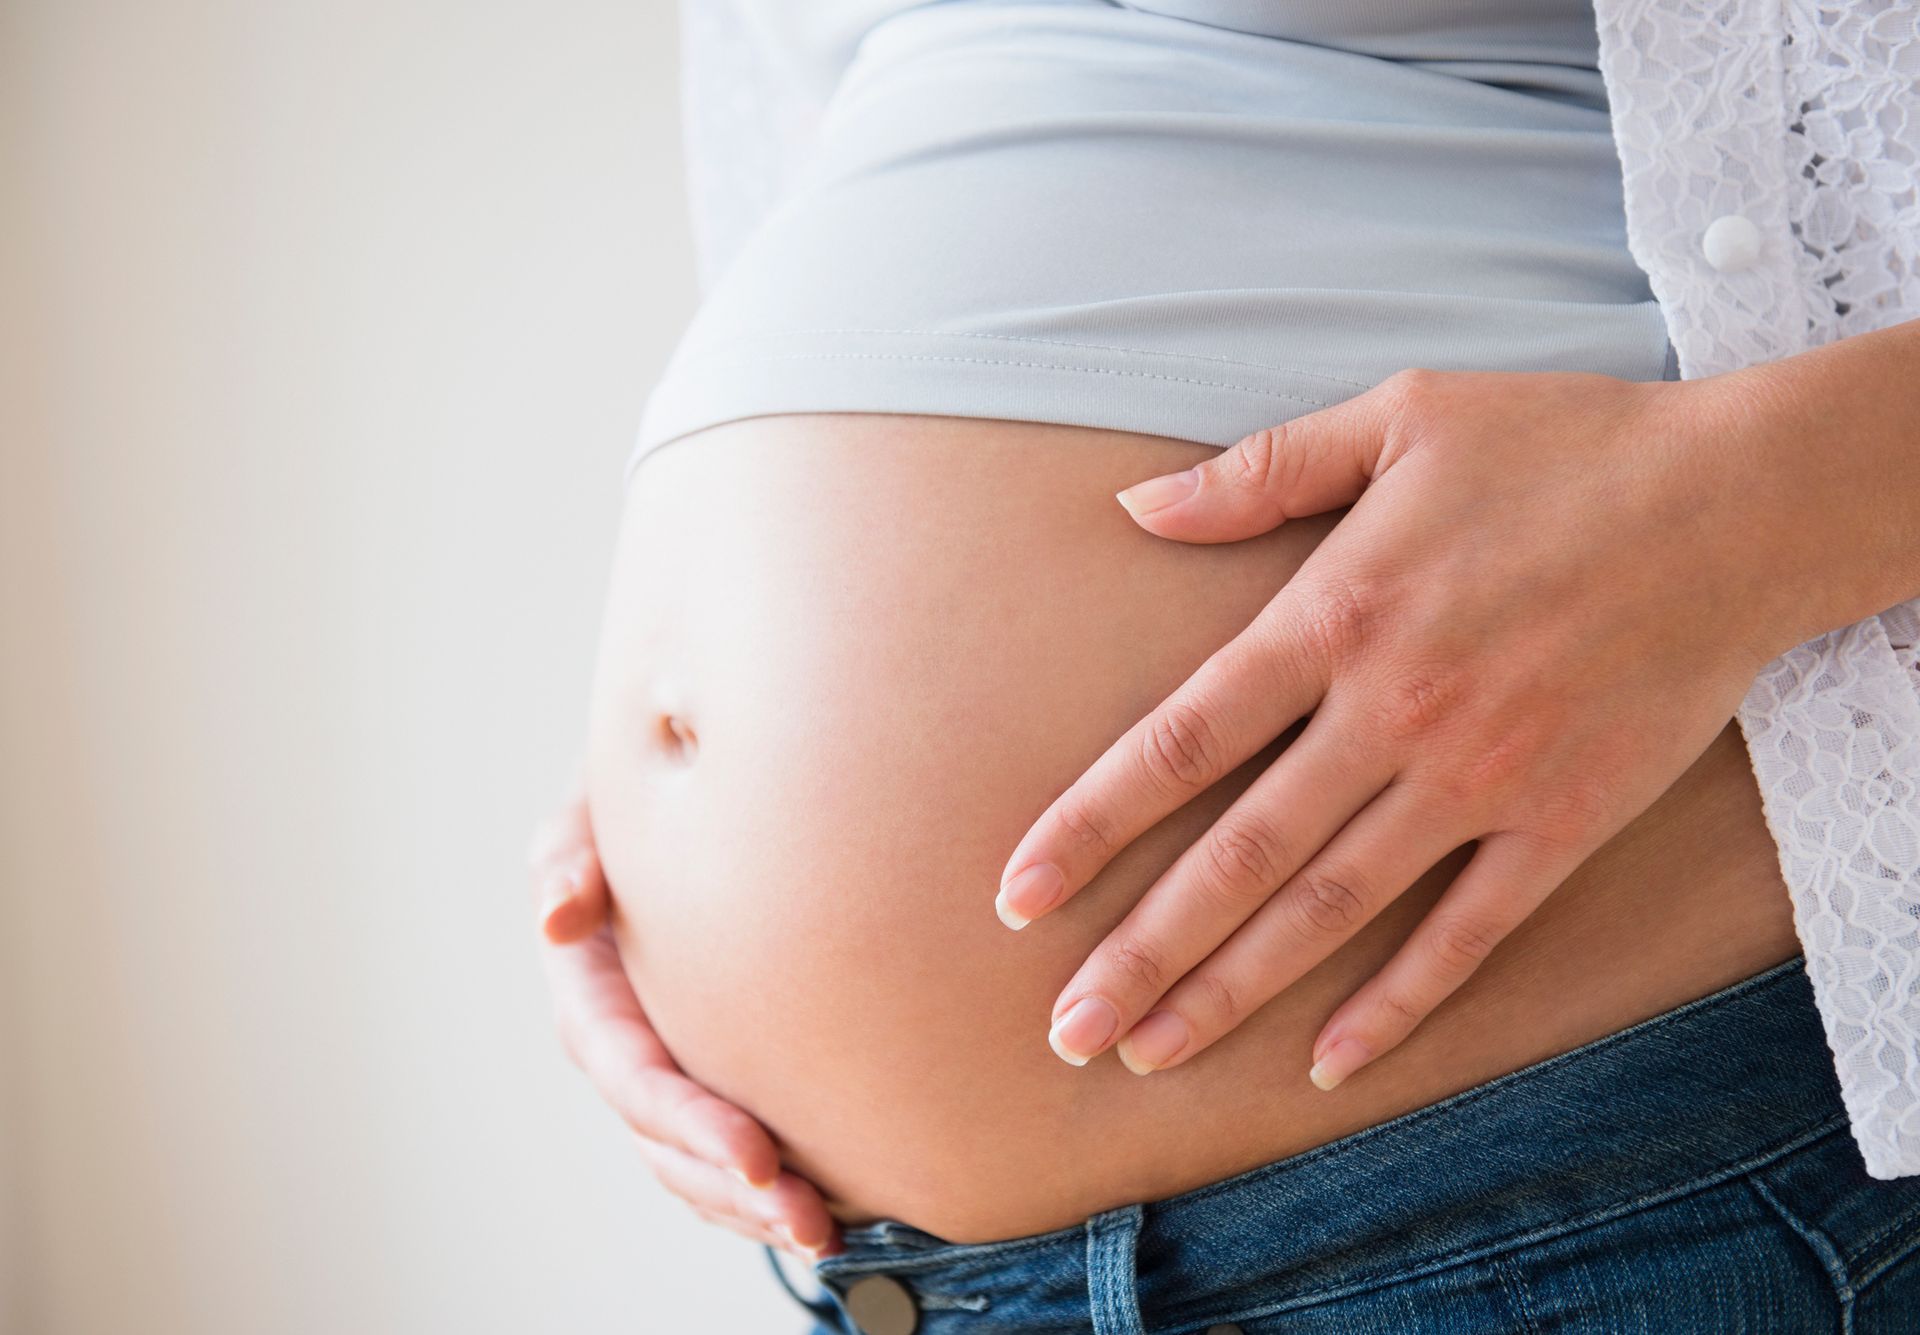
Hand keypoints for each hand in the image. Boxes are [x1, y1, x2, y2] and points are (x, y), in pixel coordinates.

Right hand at [532, 781, 839, 1259]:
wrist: (690, 803)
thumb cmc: (636, 801)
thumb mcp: (593, 813)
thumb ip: (572, 853)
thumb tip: (557, 916)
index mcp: (592, 992)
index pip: (636, 1075)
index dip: (690, 1122)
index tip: (760, 1156)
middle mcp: (623, 1046)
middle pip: (670, 1143)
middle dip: (735, 1190)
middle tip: (811, 1223)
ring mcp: (665, 1070)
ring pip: (698, 1166)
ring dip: (756, 1210)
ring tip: (828, 1235)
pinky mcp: (707, 1075)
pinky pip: (727, 1155)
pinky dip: (766, 1190)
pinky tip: (836, 1210)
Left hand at [993, 367, 1801, 1086]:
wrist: (1742, 499)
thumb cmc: (1563, 445)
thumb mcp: (1398, 415)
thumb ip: (1260, 471)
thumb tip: (1137, 507)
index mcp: (1336, 614)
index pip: (1180, 740)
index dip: (1090, 823)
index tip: (1015, 894)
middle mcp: (1391, 714)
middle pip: (1239, 855)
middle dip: (1141, 949)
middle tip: (1064, 1027)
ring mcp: (1479, 780)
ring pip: (1332, 910)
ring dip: (1233, 989)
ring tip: (1149, 1052)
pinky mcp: (1562, 825)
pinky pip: (1466, 935)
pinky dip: (1397, 1004)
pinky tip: (1327, 1061)